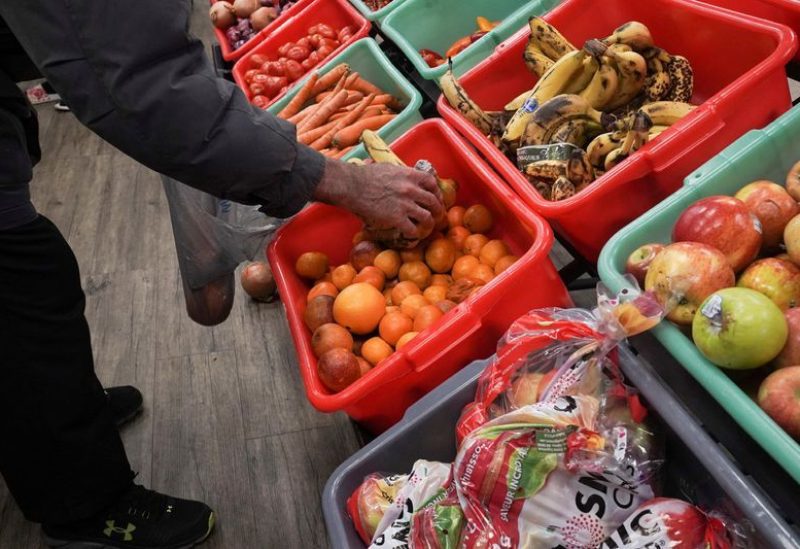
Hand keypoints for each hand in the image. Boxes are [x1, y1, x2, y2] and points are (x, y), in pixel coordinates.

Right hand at [313, 159, 443, 240]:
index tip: (435, 197)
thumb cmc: (365, 176)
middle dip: (438, 210)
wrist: (352, 186)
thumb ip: (401, 173)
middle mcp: (411, 189)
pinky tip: (412, 235)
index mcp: (409, 175)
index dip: (436, 191)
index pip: (432, 183)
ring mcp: (405, 204)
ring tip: (426, 228)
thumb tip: (405, 175)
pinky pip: (413, 229)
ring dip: (429, 224)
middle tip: (436, 215)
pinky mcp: (397, 218)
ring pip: (427, 217)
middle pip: (433, 201)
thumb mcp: (388, 168)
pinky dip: (415, 234)